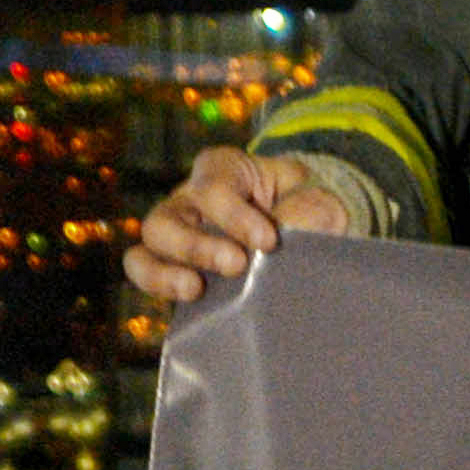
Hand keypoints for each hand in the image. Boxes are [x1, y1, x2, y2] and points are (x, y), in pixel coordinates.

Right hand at [126, 148, 355, 323]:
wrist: (317, 228)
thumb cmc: (314, 203)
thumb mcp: (323, 198)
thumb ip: (308, 211)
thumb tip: (277, 239)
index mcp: (224, 170)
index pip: (211, 187)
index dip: (234, 215)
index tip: (268, 241)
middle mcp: (190, 200)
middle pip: (164, 220)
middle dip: (196, 246)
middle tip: (235, 264)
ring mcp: (178, 234)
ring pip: (146, 250)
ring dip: (164, 273)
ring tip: (195, 289)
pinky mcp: (179, 267)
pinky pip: (148, 275)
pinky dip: (160, 287)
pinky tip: (190, 299)